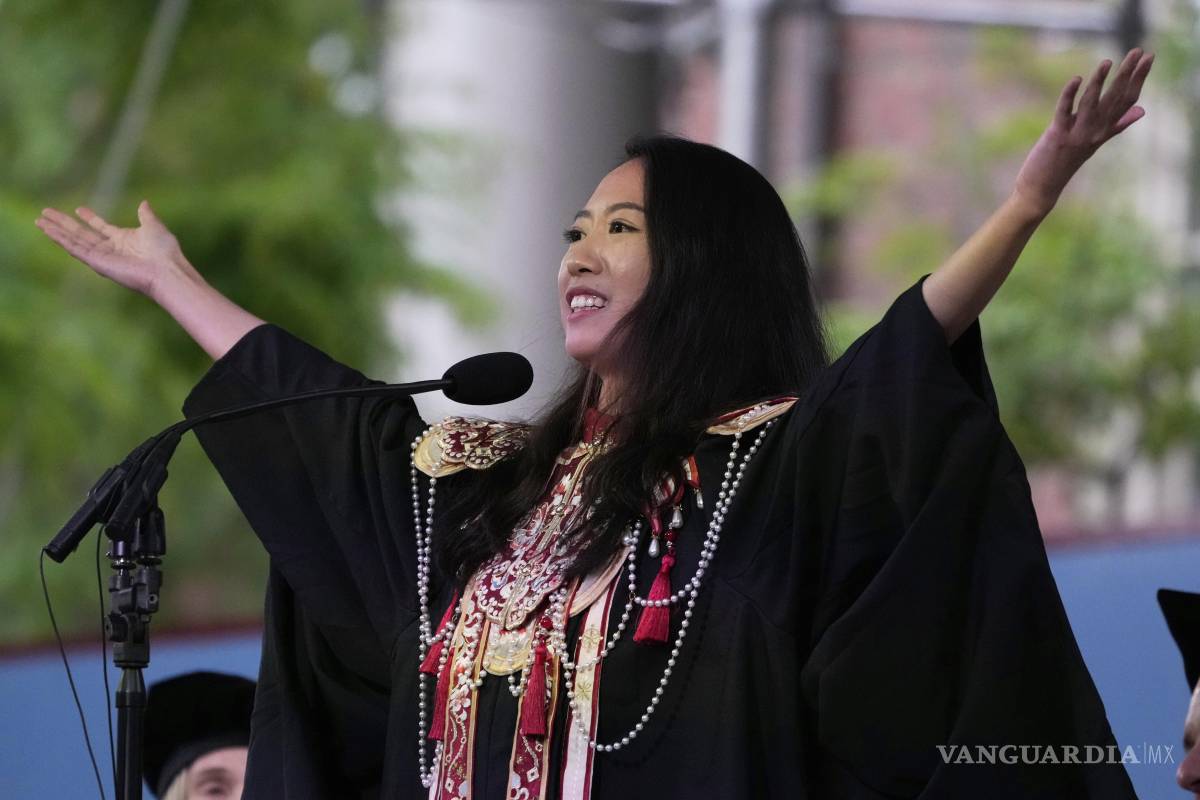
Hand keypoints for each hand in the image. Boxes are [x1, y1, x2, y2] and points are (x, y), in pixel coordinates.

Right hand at [35, 200, 190, 298]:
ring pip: (73, 241)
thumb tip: (144, 202)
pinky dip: (61, 240)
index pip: (101, 227)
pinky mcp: (97, 263)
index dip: (89, 218)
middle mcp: (110, 249)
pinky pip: (75, 249)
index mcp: (123, 240)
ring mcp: (102, 257)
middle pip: (81, 233)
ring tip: (39, 221)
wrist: (166, 270)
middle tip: (46, 212)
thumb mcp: (154, 226)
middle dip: (63, 223)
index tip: (78, 209)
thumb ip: (146, 215)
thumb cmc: (165, 251)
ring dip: (55, 231)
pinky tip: (48, 231)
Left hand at [1013, 48, 1153, 216]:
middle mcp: (1094, 133)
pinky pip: (1064, 111)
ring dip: (1099, 82)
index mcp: (1104, 131)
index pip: (1128, 101)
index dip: (1139, 79)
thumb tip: (1142, 111)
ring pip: (1092, 103)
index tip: (1148, 57)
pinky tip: (1076, 78)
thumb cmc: (1066, 162)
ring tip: (1108, 62)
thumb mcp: (1095, 142)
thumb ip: (1117, 125)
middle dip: (1127, 74)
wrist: (1042, 188)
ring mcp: (1077, 135)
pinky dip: (1070, 95)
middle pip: (1115, 99)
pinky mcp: (1057, 136)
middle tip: (1139, 51)